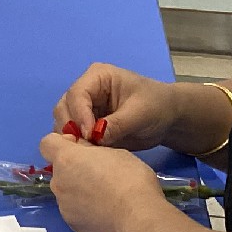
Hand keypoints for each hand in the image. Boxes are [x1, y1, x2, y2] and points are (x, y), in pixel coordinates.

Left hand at [38, 130, 167, 231]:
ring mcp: (63, 206)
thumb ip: (90, 150)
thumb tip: (82, 152)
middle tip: (99, 175)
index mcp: (66, 159)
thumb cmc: (130, 179)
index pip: (47, 144)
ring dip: (79, 191)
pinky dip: (85, 210)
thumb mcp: (114, 152)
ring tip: (105, 197)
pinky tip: (105, 211)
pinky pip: (74, 212)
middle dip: (74, 170)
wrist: (138, 216)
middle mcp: (58, 182)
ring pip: (66, 192)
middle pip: (59, 171)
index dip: (61, 143)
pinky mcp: (73, 225)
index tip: (79, 148)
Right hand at [51, 63, 184, 150]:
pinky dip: (77, 145)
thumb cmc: (156, 106)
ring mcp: (85, 108)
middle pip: (64, 108)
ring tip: (88, 152)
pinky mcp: (87, 125)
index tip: (90, 135)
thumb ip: (117, 124)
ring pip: (64, 123)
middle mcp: (86, 91)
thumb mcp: (140, 113)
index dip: (79, 115)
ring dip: (72, 138)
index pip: (77, 94)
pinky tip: (88, 155)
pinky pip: (73, 135)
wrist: (168, 118)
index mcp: (97, 77)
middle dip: (71, 127)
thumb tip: (95, 137)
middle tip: (85, 146)